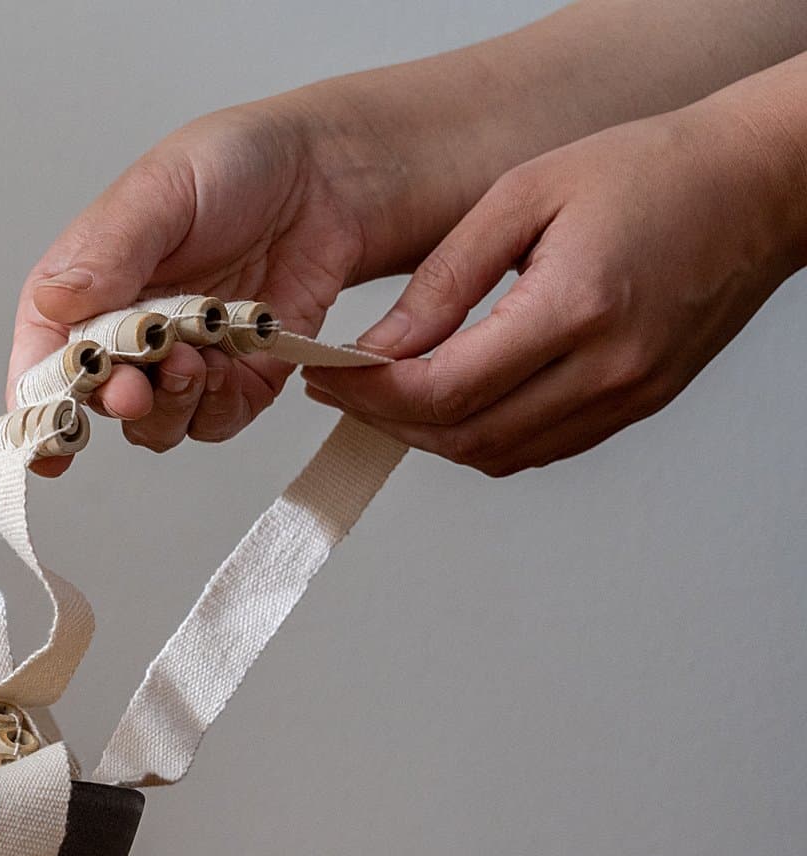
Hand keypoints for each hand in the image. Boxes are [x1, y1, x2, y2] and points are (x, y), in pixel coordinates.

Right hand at [6, 104, 376, 476]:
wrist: (328, 172)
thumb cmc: (235, 164)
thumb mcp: (161, 189)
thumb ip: (108, 250)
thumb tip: (54, 301)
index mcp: (85, 289)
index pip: (42, 359)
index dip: (39, 401)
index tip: (54, 424)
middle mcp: (127, 334)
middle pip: (96, 403)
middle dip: (114, 402)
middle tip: (134, 390)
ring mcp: (181, 362)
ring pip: (154, 425)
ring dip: (169, 408)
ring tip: (195, 363)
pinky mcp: (237, 379)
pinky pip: (215, 421)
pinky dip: (218, 408)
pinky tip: (229, 365)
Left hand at [303, 98, 806, 476]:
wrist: (756, 185)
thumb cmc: (650, 171)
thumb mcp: (525, 196)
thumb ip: (445, 278)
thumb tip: (379, 347)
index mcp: (576, 307)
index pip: (445, 388)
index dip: (372, 393)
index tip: (328, 375)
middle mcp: (608, 367)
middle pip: (465, 436)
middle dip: (388, 421)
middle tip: (343, 391)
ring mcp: (629, 395)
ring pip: (499, 455)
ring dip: (431, 437)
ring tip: (386, 397)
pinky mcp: (639, 405)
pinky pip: (539, 449)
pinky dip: (482, 438)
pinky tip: (450, 403)